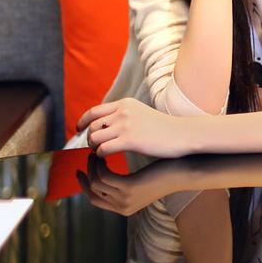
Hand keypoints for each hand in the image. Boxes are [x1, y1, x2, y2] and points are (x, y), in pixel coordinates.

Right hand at [77, 154, 180, 215]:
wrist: (183, 171)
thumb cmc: (163, 172)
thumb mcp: (139, 182)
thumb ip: (122, 183)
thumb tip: (103, 173)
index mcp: (123, 208)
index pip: (94, 200)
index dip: (84, 185)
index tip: (79, 171)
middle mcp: (122, 207)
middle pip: (92, 191)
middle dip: (87, 172)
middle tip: (88, 156)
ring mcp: (125, 199)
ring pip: (96, 181)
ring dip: (93, 164)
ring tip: (98, 150)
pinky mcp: (129, 188)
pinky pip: (104, 175)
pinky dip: (101, 162)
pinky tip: (106, 151)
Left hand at [78, 97, 196, 157]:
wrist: (183, 134)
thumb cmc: (164, 128)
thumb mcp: (141, 114)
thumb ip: (123, 115)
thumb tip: (104, 126)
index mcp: (125, 104)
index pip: (94, 111)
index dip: (82, 122)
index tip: (78, 131)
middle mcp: (123, 111)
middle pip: (92, 126)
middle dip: (89, 139)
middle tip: (94, 148)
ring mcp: (126, 125)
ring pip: (94, 138)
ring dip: (94, 148)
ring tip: (100, 154)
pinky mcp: (129, 140)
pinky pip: (103, 149)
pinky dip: (101, 156)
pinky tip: (107, 159)